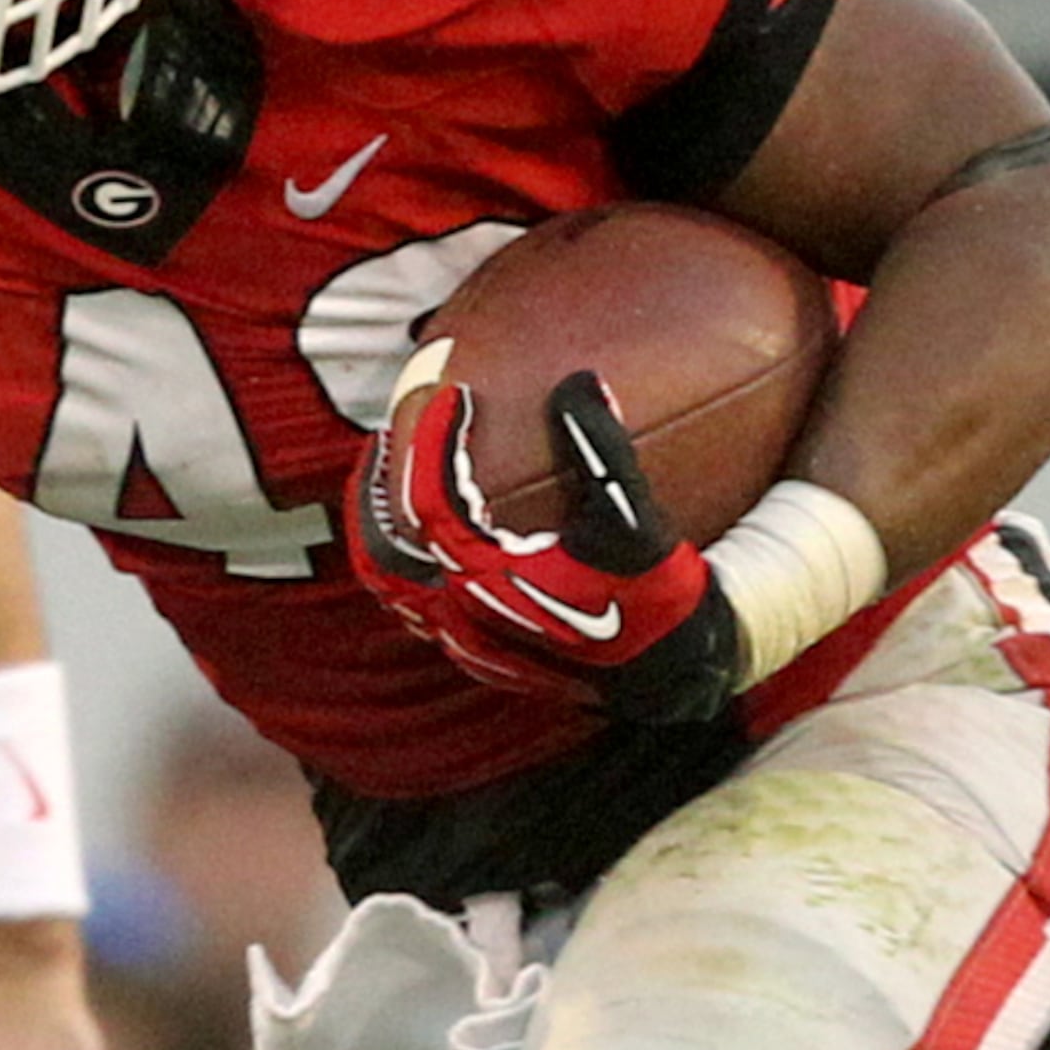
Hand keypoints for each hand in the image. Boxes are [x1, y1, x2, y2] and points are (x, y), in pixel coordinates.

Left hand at [348, 367, 743, 725]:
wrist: (676, 667)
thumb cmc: (655, 594)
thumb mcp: (632, 515)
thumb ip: (600, 448)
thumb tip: (579, 383)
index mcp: (490, 577)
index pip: (430, 500)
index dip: (434, 440)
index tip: (454, 395)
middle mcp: (467, 614)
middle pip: (380, 551)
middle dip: (372, 492)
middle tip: (382, 441)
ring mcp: (470, 641)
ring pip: (394, 589)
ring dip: (384, 533)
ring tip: (391, 485)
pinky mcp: (486, 655)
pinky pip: (422, 610)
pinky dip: (413, 567)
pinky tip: (431, 538)